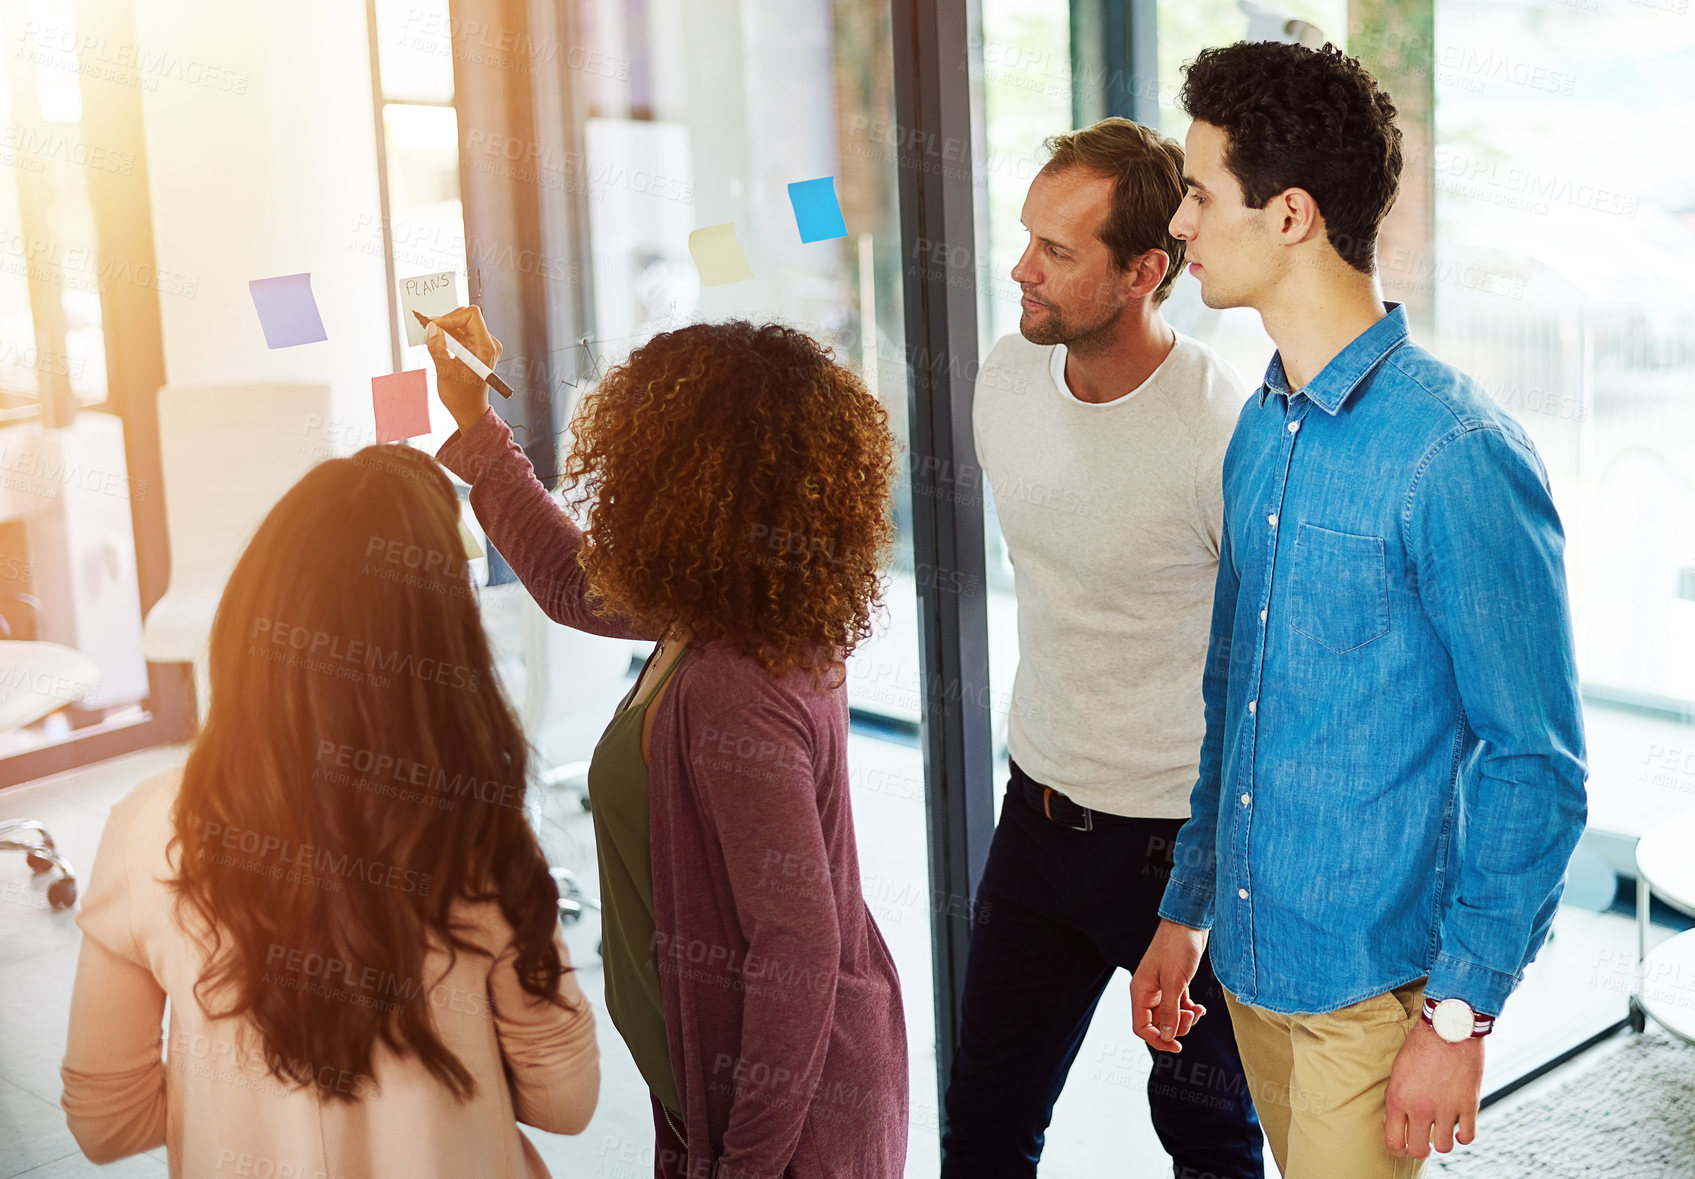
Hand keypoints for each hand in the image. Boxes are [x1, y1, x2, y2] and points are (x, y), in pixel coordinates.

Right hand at [422, 305, 500, 432]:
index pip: (472, 316)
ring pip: (463, 324)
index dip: (451, 317)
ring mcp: (484, 346)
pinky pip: (462, 333)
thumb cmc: (461, 397)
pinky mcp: (477, 348)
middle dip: (447, 321)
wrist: (469, 410)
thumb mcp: (445, 373)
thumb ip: (438, 348)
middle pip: (467, 317)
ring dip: (446, 328)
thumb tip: (432, 328)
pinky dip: (449, 335)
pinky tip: (438, 342)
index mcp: (486, 348)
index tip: (435, 326)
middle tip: (430, 330)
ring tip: (432, 336)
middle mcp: (489, 344)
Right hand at [1129, 919, 1208, 1051]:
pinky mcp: (1174, 984)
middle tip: (1192, 1017)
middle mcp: (1148, 992)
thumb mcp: (1175, 982)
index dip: (1157, 1040)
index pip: (1141, 1026)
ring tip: (1197, 1010)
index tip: (1176, 1046)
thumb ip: (1169, 1011)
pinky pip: (1179, 1007)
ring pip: (1169, 1017)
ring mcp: (1161, 988)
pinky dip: (1190, 1011)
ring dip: (1185, 1019)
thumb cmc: (1177, 947)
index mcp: (1140, 991)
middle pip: (1157, 1024)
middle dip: (1176, 1027)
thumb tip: (1166, 1036)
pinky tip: (1200, 1007)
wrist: (1189, 924)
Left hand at [1384, 1019, 1483, 1157]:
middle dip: (1419, 1149)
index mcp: (1398, 1099)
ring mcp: (1446, 1109)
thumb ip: (1397, 1098)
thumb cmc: (1420, 1046)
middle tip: (1423, 1141)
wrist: (1448, 1028)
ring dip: (1442, 1143)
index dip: (1397, 1149)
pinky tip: (1458, 1128)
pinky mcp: (1469, 1105)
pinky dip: (1463, 1137)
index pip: (1394, 1141)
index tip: (1402, 1148)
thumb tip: (1396, 1122)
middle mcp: (1421, 1108)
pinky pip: (1467, 1137)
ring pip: (1445, 1147)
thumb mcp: (1397, 1071)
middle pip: (1419, 1150)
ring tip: (1441, 1131)